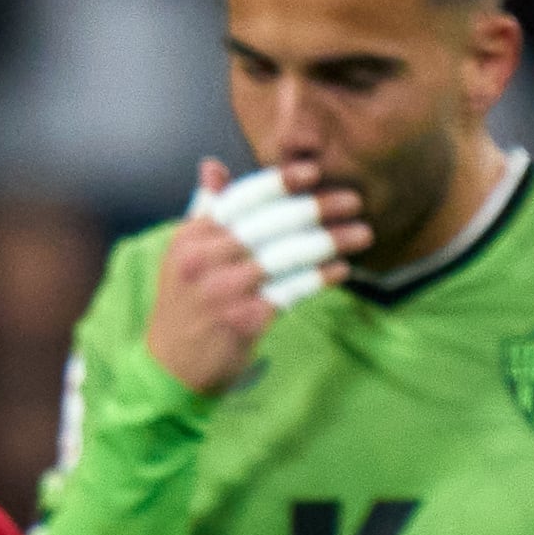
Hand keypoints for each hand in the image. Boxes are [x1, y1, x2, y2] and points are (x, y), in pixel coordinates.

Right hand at [145, 159, 369, 397]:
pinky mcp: (245, 320)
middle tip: (355, 200)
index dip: (280, 182)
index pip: (242, 198)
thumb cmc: (185, 307)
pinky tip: (341, 270)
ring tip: (362, 234)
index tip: (314, 172)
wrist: (171, 368)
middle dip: (317, 208)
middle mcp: (205, 261)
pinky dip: (319, 278)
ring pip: (287, 255)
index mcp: (192, 238)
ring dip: (330, 242)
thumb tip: (212, 166)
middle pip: (271, 224)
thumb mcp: (183, 255)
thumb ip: (204, 210)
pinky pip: (292, 290)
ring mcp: (224, 291)